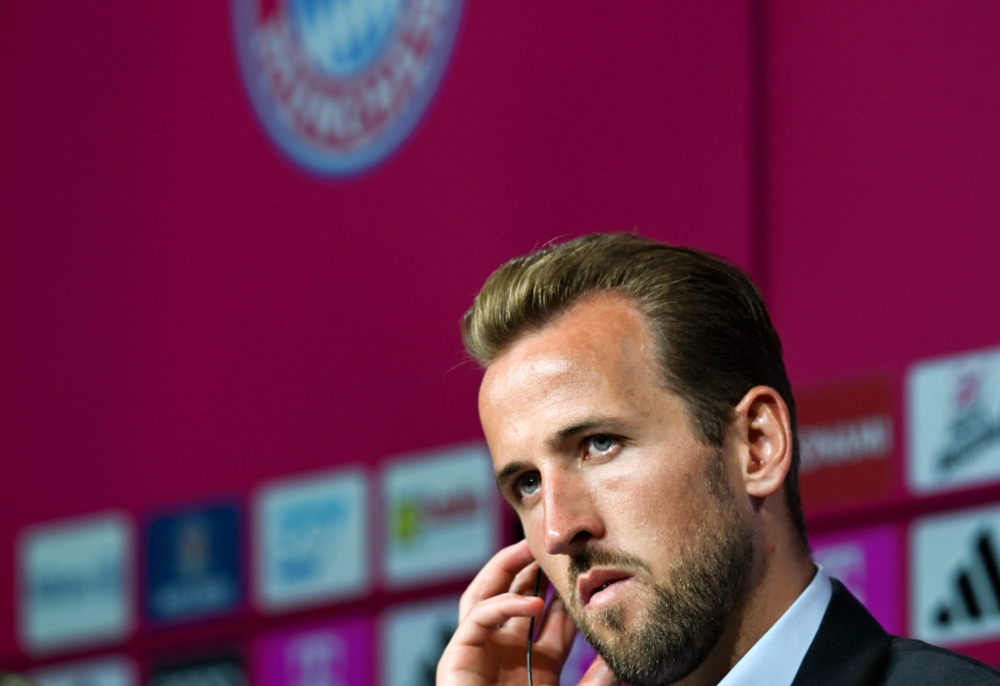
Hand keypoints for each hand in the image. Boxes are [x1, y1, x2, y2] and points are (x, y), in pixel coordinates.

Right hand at [436, 540, 619, 685]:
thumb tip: (624, 658)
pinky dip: (503, 605)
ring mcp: (478, 653)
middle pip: (513, 597)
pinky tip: (532, 601)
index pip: (549, 617)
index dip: (564, 590)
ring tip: (529, 548)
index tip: (583, 564)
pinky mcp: (457, 657)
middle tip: (553, 543)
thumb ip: (596, 682)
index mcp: (534, 666)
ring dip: (505, 569)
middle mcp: (504, 654)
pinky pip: (477, 618)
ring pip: (485, 594)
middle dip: (531, 569)